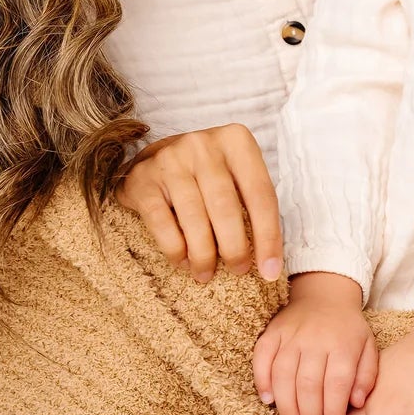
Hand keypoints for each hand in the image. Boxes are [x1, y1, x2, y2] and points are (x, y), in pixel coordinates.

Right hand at [117, 124, 282, 283]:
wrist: (154, 157)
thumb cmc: (204, 173)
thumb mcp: (235, 174)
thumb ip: (253, 203)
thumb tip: (270, 260)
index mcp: (235, 141)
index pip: (260, 194)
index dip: (268, 237)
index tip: (270, 271)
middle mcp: (203, 145)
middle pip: (226, 208)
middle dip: (235, 248)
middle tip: (237, 271)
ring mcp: (170, 160)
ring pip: (194, 219)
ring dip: (203, 255)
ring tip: (206, 273)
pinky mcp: (143, 179)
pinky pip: (163, 224)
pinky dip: (176, 250)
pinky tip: (183, 262)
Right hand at [253, 273, 377, 414]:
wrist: (325, 294)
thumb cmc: (348, 329)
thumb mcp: (369, 348)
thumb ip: (367, 376)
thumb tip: (357, 403)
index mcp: (343, 344)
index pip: (337, 385)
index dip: (333, 412)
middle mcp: (316, 339)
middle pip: (308, 385)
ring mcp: (291, 335)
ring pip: (284, 376)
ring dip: (287, 407)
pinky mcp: (272, 332)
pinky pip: (262, 357)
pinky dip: (262, 380)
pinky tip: (268, 400)